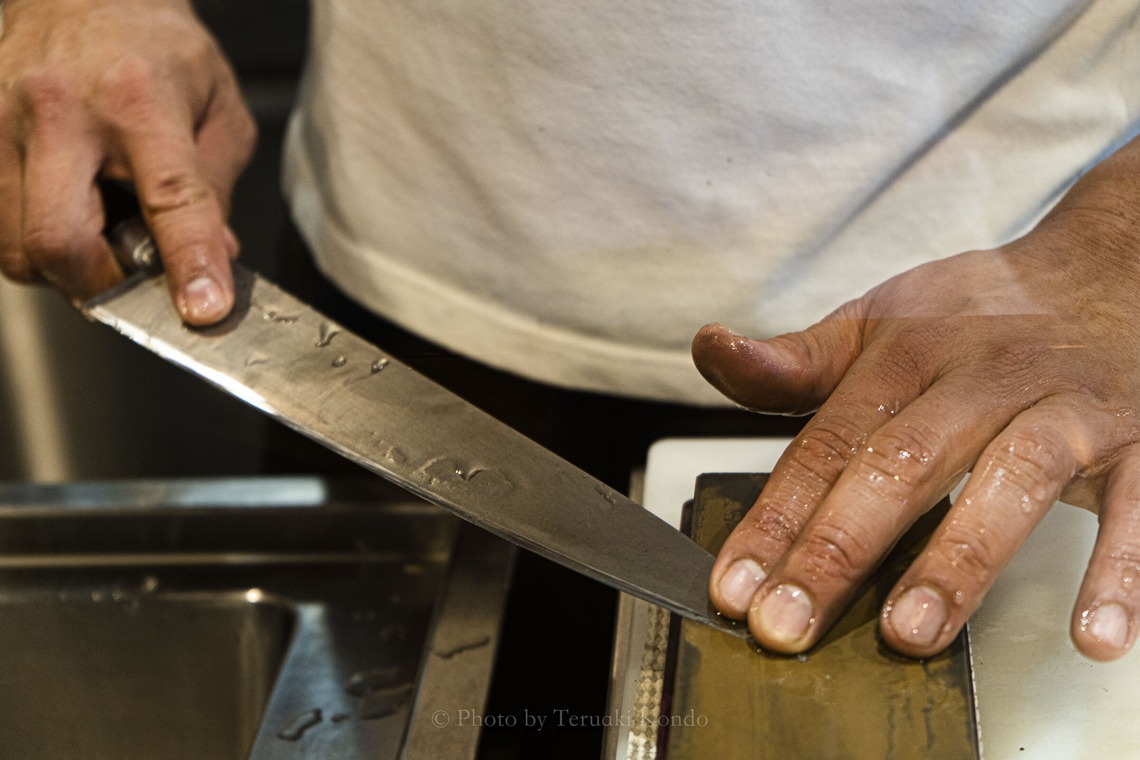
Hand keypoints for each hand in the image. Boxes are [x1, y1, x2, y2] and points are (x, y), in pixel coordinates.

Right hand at [0, 0, 254, 323]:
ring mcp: (0, 119)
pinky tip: (63, 218)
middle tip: (130, 282)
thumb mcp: (219, 110)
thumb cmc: (158, 53)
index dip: (189, 262)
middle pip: (60, 239)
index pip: (170, 198)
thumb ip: (217, 190)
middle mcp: (60, 109)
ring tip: (97, 239)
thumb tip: (214, 261)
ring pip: (14, 245)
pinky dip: (27, 245)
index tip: (202, 310)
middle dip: (100, 284)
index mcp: (139, 100)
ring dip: (61, 268)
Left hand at [694, 135, 1139, 661]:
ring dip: (960, 559)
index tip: (733, 588)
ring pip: (1012, 479)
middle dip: (838, 549)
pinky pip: (1138, 506)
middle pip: (901, 464)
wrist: (1110, 268)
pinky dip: (1122, 570)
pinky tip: (1095, 635)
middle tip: (789, 625)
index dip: (774, 518)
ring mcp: (1062, 407)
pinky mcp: (1137, 438)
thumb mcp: (877, 323)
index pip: (826, 444)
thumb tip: (711, 352)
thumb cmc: (977, 315)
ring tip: (910, 632)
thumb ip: (795, 361)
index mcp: (904, 354)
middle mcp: (979, 378)